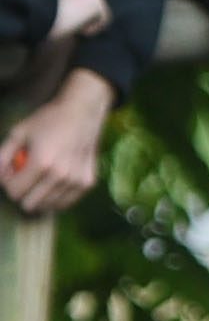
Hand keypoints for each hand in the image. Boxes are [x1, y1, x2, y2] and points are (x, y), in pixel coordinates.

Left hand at [0, 67, 112, 217]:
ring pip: (48, 207)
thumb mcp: (18, 133)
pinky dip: (55, 198)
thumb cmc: (48, 120)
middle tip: (24, 179)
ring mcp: (76, 181)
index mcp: (41, 163)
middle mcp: (60, 176)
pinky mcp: (87, 183)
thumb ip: (3, 156)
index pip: (15, 192)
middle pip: (30, 204)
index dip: (7, 185)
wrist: (82, 113)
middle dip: (22, 193)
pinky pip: (65, 203)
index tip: (11, 174)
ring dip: (39, 197)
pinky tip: (53, 184)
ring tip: (39, 180)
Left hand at [23, 0, 108, 45]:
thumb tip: (73, 37)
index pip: (103, 15)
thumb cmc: (48, 32)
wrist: (24, 12)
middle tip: (62, 16)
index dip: (93, 25)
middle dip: (78, 3)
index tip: (81, 33)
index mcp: (96, 4)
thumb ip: (76, 37)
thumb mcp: (67, 44)